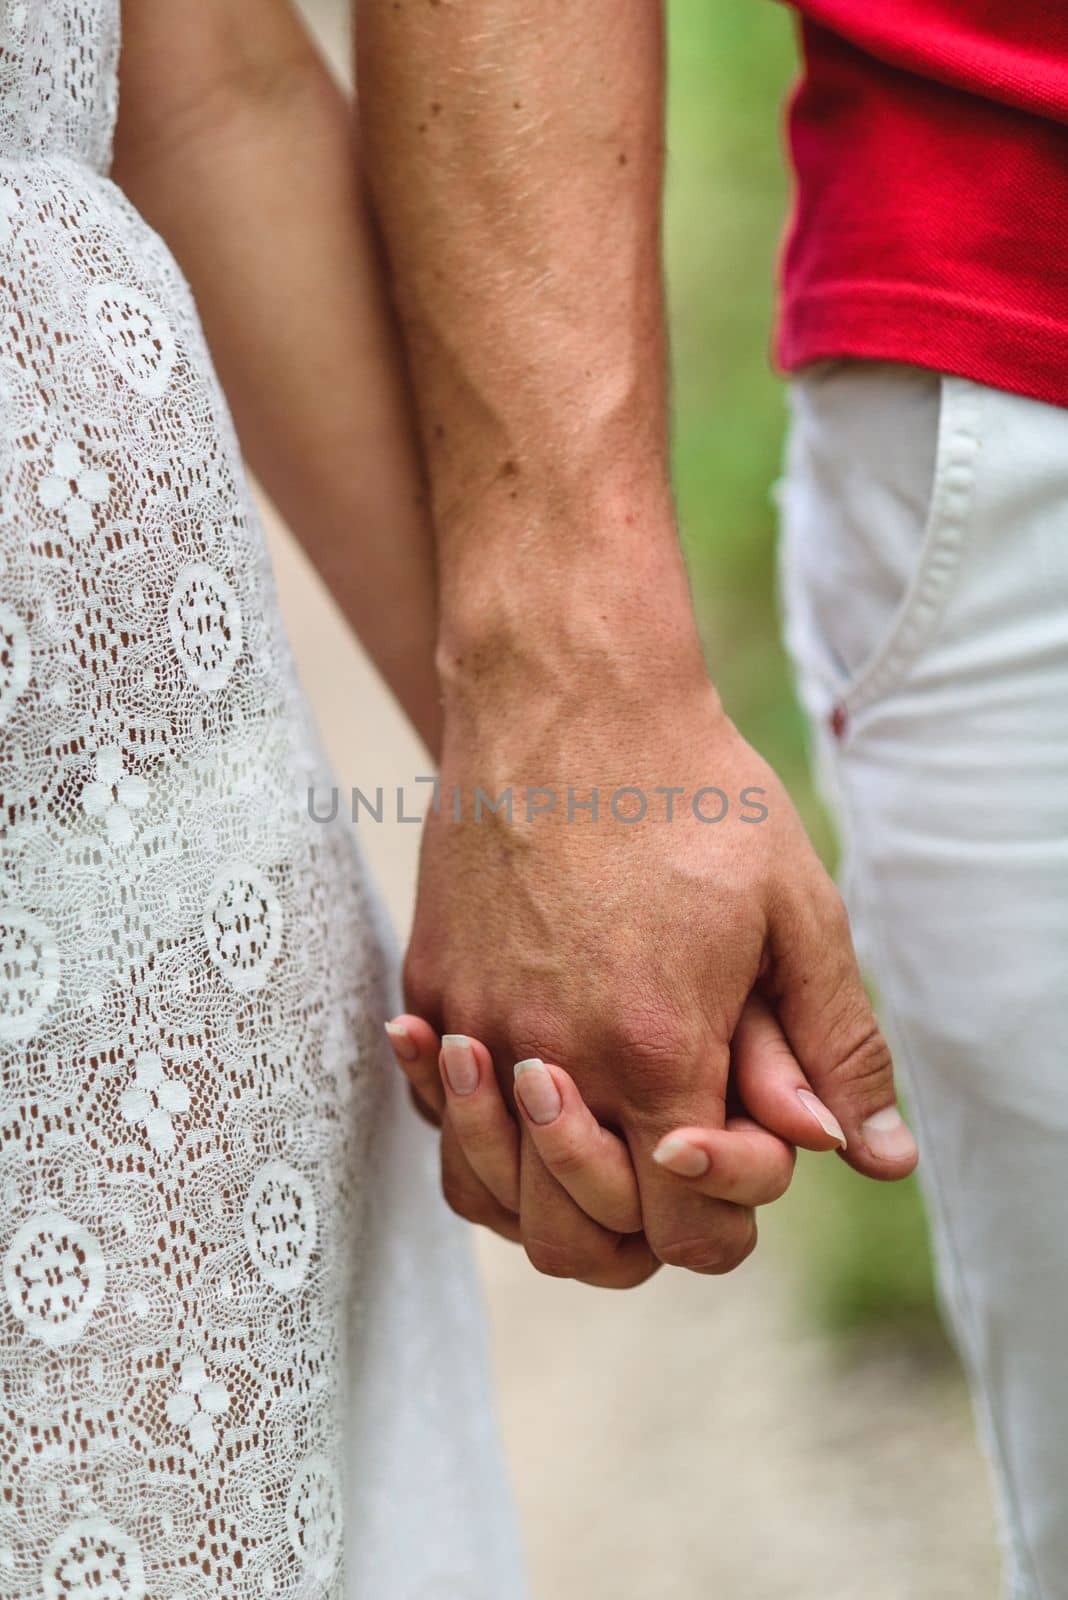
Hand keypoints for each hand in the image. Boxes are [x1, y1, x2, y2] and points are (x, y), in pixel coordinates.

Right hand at [404, 672, 916, 1275]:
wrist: (569, 698)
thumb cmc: (692, 793)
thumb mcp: (796, 909)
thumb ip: (835, 1044)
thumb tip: (875, 1155)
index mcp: (654, 1052)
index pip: (680, 1228)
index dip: (722, 1212)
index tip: (727, 1144)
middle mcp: (548, 1059)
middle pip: (574, 1241)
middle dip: (635, 1231)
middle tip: (663, 1161)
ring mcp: (474, 1027)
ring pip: (484, 1197)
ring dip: (543, 1196)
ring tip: (588, 1138)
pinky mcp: (428, 988)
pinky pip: (435, 1113)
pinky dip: (475, 1132)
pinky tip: (517, 1083)